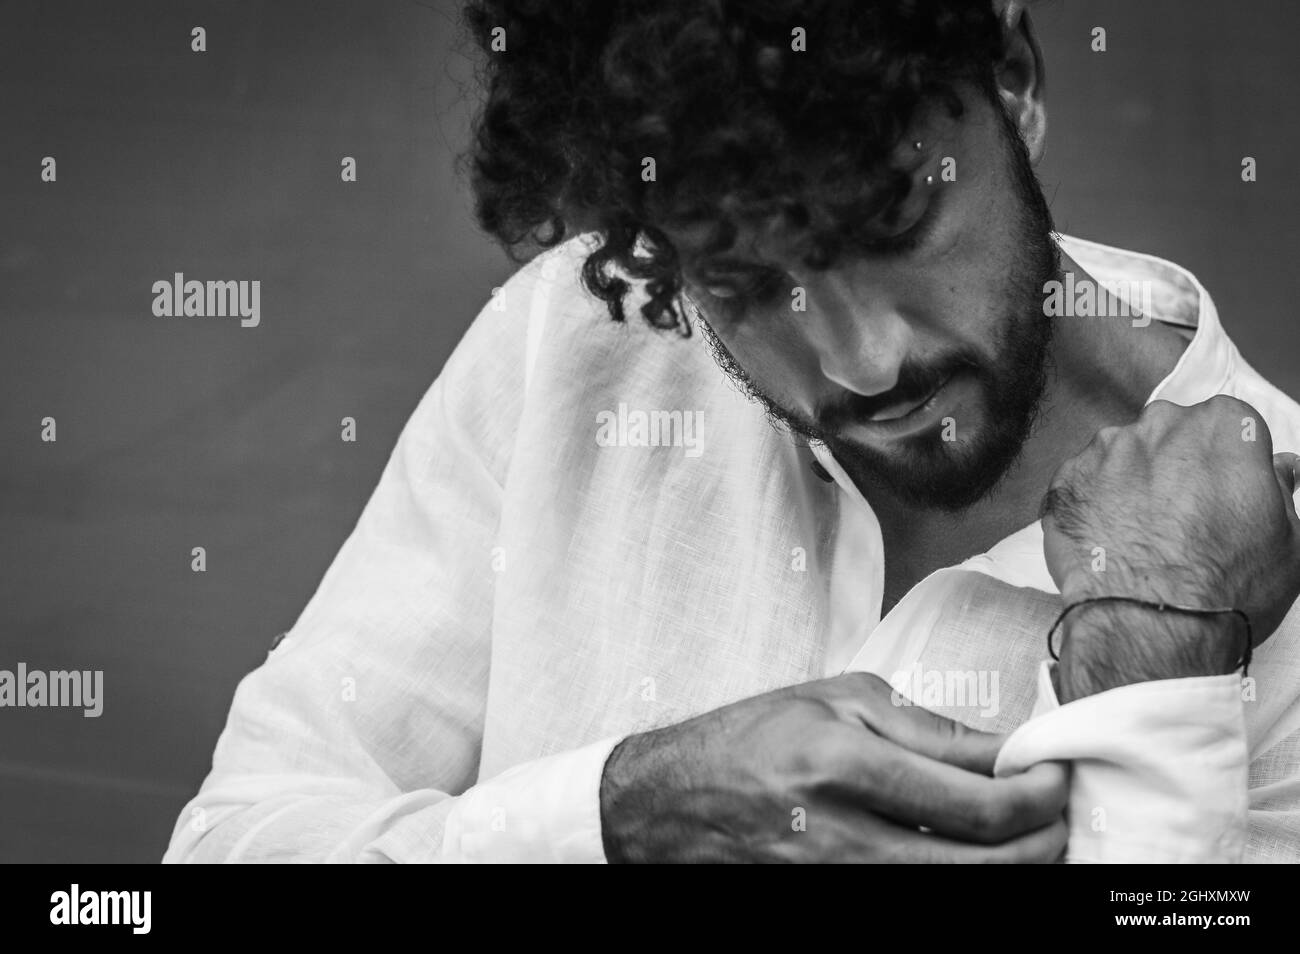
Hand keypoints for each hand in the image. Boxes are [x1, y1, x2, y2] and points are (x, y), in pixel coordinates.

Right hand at [599, 672, 1067, 861]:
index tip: (1058, 775)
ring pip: (960, 894)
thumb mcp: (838, 702)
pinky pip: (921, 903)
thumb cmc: (751, 740)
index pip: (980, 804)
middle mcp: (843, 838)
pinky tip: (973, 856)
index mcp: (844, 765)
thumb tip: (1010, 752)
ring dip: (1012, 867)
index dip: (1042, 794)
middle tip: (1060, 813)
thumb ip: (931, 729)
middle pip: (986, 867)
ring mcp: (838, 883)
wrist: (671, 804)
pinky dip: (962, 879)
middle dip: (1045, 842)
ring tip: (1027, 837)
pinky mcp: (835, 906)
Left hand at [1041, 396, 1299, 698]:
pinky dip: (1092, 503)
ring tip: (1139, 533)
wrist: (1151, 627)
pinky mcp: (1065, 479)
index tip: (1220, 493)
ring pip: (1122, 455)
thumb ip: (1280, 489)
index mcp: (1223, 427)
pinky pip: (1082, 481)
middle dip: (1174, 465)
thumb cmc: (1229, 586)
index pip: (1226, 426)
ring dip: (1130, 482)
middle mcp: (1160, 425)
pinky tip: (1107, 539)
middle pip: (1169, 434)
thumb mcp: (1287, 540)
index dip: (1224, 462)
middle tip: (1178, 517)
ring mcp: (1106, 450)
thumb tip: (1282, 464)